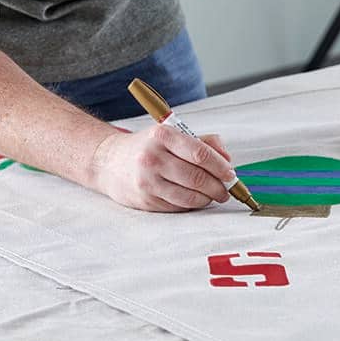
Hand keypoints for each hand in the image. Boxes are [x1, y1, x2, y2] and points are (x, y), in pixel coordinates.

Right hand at [88, 125, 235, 211]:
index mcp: (163, 135)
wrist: (109, 162)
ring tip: (214, 195)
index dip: (220, 167)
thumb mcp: (171, 134)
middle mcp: (153, 157)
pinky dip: (192, 205)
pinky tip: (195, 199)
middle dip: (218, 187)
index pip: (200, 153)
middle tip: (226, 190)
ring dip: (208, 199)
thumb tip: (227, 160)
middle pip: (197, 177)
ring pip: (189, 196)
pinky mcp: (145, 199)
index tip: (231, 174)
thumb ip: (204, 142)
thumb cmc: (147, 147)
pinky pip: (178, 206)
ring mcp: (147, 181)